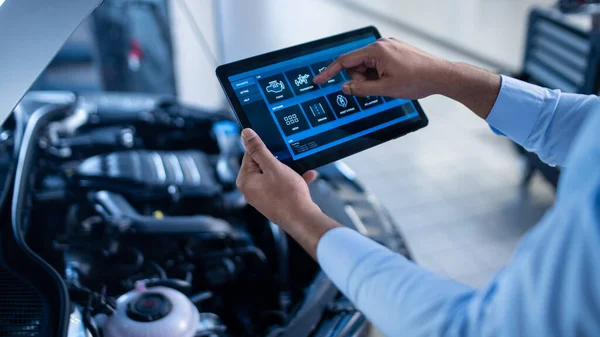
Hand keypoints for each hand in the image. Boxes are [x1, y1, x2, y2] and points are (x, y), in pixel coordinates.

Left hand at [236, 128, 318, 225]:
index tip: (278, 148)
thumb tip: (245, 134)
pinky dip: (292, 180)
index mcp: (245, 180)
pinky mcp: (274, 202)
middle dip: (279, 160)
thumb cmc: (287, 195)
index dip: (265, 149)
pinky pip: (281, 186)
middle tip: (290, 158)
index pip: (250, 154)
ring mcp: (262, 197)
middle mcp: (250, 189)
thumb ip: (258, 149)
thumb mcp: (273, 166)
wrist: (303, 220)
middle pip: (262, 165)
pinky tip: (306, 177)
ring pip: (274, 175)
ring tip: (300, 168)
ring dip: (289, 169)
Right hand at [314, 38, 451, 98]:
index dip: (329, 72)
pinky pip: (378, 64)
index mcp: (376, 51)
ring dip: (372, 78)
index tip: (319, 80)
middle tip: (376, 89)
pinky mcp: (395, 51)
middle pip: (357, 65)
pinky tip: (392, 80)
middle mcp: (381, 44)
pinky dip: (379, 74)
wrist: (441, 76)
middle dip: (361, 79)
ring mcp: (389, 47)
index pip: (345, 61)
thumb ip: (362, 89)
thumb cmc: (418, 80)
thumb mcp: (385, 89)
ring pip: (368, 66)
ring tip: (389, 84)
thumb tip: (345, 88)